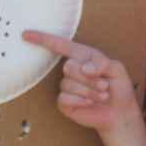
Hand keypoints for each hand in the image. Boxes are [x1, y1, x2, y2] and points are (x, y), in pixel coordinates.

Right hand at [22, 30, 140, 135]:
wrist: (119, 111)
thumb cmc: (118, 86)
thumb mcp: (116, 68)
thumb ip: (102, 63)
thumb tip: (83, 68)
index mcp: (82, 56)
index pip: (60, 45)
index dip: (42, 39)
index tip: (26, 34)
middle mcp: (72, 70)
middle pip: (69, 67)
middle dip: (90, 79)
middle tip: (104, 85)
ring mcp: (67, 86)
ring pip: (69, 85)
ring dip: (89, 92)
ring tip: (102, 95)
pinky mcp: (65, 103)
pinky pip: (65, 98)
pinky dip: (81, 102)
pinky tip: (90, 103)